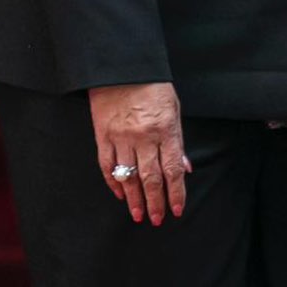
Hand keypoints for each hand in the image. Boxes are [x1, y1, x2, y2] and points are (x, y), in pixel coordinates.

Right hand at [89, 82, 187, 224]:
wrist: (121, 67)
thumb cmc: (152, 87)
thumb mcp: (174, 110)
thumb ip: (178, 141)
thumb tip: (185, 169)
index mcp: (164, 130)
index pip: (172, 169)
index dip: (176, 193)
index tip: (177, 209)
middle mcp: (143, 137)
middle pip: (151, 178)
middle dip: (155, 202)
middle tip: (157, 219)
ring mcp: (120, 137)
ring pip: (128, 176)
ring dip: (134, 199)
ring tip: (138, 215)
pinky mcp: (102, 135)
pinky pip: (107, 165)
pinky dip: (113, 182)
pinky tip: (120, 195)